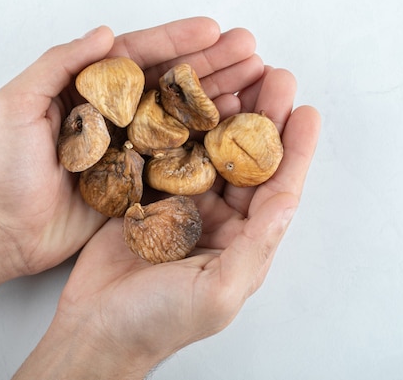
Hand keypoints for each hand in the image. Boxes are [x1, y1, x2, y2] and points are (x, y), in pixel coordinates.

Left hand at [0, 17, 263, 275]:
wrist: (2, 230)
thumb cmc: (2, 169)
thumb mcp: (16, 104)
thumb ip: (58, 64)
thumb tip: (105, 33)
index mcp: (85, 89)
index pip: (136, 56)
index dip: (175, 40)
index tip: (213, 30)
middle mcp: (111, 114)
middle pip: (167, 82)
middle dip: (209, 64)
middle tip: (250, 52)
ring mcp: (126, 148)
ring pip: (178, 116)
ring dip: (216, 97)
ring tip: (253, 82)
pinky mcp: (134, 180)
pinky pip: (175, 157)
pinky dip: (205, 142)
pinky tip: (232, 127)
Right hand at [44, 67, 320, 373]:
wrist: (95, 327)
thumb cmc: (157, 322)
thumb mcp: (216, 292)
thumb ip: (254, 247)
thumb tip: (289, 203)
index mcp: (242, 243)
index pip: (277, 190)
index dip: (296, 151)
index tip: (307, 111)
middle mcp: (218, 221)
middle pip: (246, 161)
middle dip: (262, 119)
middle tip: (272, 76)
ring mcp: (182, 206)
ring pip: (209, 152)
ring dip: (222, 116)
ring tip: (233, 77)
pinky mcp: (148, 197)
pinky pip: (168, 156)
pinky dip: (178, 129)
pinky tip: (184, 102)